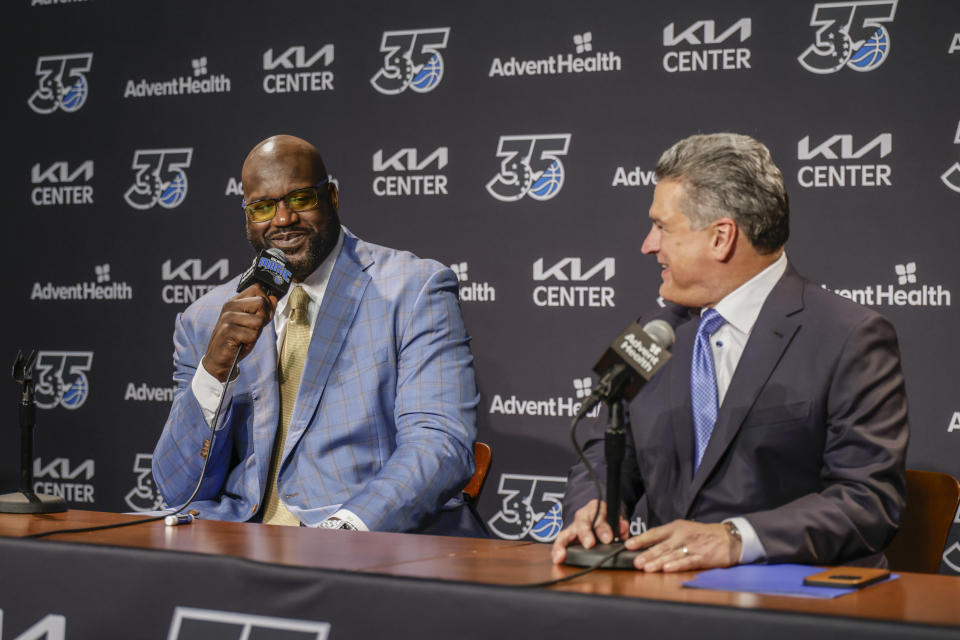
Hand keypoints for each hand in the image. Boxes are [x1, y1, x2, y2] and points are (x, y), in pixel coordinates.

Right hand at [203, 284, 277, 380]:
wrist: (219, 359)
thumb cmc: (237, 340)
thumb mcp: (252, 323)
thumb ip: (263, 310)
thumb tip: (274, 298)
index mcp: (234, 301)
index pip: (257, 288)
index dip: (266, 302)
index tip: (260, 314)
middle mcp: (230, 306)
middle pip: (261, 302)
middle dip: (263, 318)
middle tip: (253, 329)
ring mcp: (228, 317)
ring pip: (259, 320)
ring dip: (256, 332)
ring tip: (245, 336)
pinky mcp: (228, 330)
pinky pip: (253, 334)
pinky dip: (250, 342)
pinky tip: (240, 342)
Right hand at [551, 499, 628, 563]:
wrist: (599, 514)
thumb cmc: (607, 518)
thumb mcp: (617, 518)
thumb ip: (620, 524)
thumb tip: (623, 528)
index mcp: (596, 510)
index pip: (599, 514)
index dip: (603, 527)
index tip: (608, 538)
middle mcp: (582, 518)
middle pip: (581, 524)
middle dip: (585, 534)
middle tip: (590, 544)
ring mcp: (573, 528)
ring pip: (565, 533)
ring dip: (563, 545)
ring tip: (560, 556)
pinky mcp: (567, 538)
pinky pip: (559, 543)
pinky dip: (557, 550)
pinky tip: (557, 559)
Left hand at [623, 519, 740, 571]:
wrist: (728, 537)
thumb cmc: (702, 534)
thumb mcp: (683, 529)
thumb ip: (667, 537)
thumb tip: (646, 545)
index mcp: (676, 527)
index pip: (655, 533)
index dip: (641, 539)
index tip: (629, 545)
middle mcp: (682, 536)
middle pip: (662, 546)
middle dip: (647, 554)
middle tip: (636, 562)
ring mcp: (692, 547)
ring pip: (672, 555)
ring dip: (658, 562)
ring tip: (646, 568)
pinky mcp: (702, 557)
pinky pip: (688, 561)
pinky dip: (677, 565)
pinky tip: (668, 569)